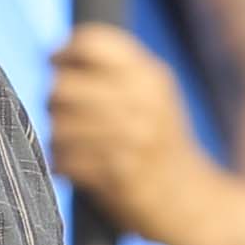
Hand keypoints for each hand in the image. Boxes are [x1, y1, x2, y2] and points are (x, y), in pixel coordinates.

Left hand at [45, 23, 205, 234]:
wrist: (191, 201)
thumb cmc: (160, 143)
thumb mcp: (154, 95)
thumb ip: (116, 71)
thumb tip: (56, 55)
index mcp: (150, 77)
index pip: (91, 44)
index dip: (63, 52)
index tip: (56, 64)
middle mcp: (142, 103)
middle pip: (64, 86)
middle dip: (53, 99)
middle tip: (60, 111)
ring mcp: (132, 140)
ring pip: (59, 125)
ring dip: (56, 136)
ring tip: (68, 142)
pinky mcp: (117, 175)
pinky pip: (64, 159)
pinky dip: (60, 163)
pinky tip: (72, 166)